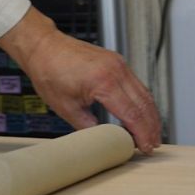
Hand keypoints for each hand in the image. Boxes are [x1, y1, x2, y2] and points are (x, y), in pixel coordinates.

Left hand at [0, 8, 161, 152]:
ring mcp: (118, 64)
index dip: (142, 134)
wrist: (42, 46)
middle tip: (152, 145)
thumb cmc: (48, 71)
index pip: (132, 114)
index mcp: (104, 82)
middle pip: (144, 104)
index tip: (145, 148)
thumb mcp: (65, 107)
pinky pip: (136, 84)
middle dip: (151, 127)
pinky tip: (141, 113)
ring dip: (150, 115)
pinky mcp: (117, 61)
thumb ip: (88, 126)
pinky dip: (142, 101)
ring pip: (144, 93)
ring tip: (151, 133)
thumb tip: (104, 140)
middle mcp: (116, 70)